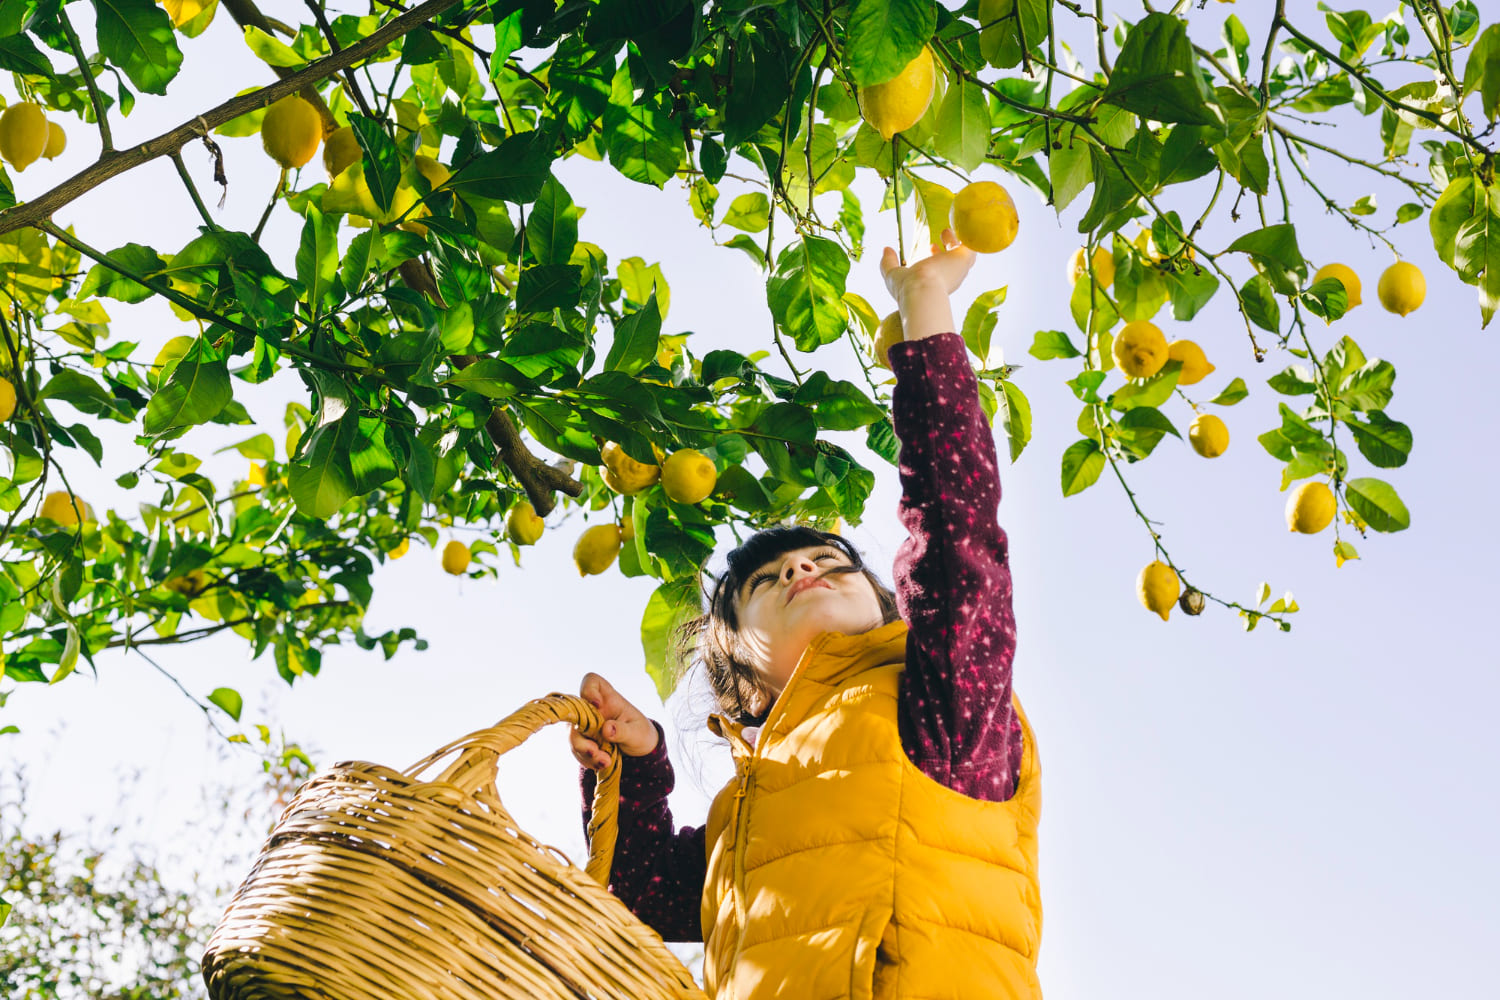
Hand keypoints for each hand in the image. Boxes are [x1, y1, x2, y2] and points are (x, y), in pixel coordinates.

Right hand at [568, 672, 659, 771]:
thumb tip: (606, 729)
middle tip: (595, 752)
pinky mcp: (582, 740)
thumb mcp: (637, 732)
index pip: (591, 682)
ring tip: (605, 762)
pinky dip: (587, 759)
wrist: (638, 751)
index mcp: (607, 698)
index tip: (596, 704)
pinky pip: (577, 750)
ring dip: (585, 752)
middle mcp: (592, 709)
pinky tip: (601, 764)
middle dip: (581, 737)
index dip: (588, 690)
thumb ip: (623, 730)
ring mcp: (585, 725)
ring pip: (572, 736)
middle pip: (574, 715)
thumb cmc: (640, 733)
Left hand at [879, 228, 975, 343]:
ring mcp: (958, 269)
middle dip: (949, 248)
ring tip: (947, 230)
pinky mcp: (963, 259)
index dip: (936, 256)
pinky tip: (958, 226)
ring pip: (966, 255)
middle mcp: (949, 278)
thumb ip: (889, 262)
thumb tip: (886, 248)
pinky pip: (971, 245)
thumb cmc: (907, 287)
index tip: (930, 246)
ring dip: (957, 241)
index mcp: (935, 283)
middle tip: (944, 233)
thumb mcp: (893, 274)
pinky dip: (967, 235)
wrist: (921, 290)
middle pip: (955, 263)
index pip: (940, 269)